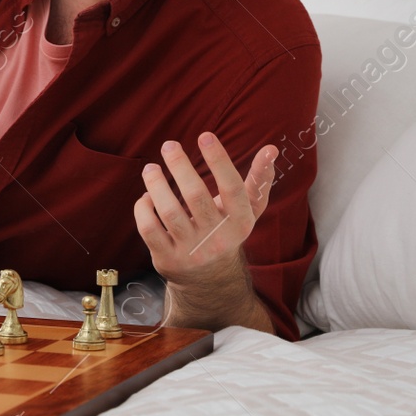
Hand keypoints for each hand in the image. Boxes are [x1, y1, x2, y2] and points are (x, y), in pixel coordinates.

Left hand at [134, 132, 276, 289]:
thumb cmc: (228, 231)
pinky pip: (150, 230)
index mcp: (240, 222)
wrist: (209, 280)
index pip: (232, 188)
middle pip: (196, 197)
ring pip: (170, 213)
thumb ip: (259, 180)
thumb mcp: (248, 210)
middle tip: (169, 145)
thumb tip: (271, 149)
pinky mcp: (167, 259)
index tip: (205, 136)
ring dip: (157, 185)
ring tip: (151, 168)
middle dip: (181, 166)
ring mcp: (191, 250)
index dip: (220, 161)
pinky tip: (146, 196)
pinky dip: (144, 210)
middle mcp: (217, 238)